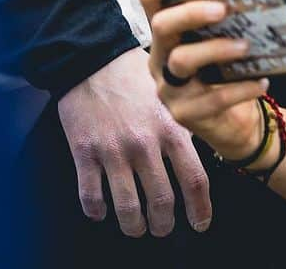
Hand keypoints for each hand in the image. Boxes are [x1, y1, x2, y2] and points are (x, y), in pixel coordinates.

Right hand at [57, 45, 211, 236]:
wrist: (93, 57)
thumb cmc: (135, 73)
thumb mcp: (170, 95)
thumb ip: (183, 124)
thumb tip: (199, 153)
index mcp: (173, 128)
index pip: (195, 179)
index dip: (200, 209)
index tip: (201, 224)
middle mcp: (145, 144)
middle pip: (161, 202)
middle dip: (164, 225)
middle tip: (163, 229)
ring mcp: (114, 151)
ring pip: (127, 208)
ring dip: (134, 226)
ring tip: (137, 228)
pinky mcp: (84, 153)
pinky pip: (91, 198)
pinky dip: (97, 211)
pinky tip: (102, 211)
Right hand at [141, 0, 271, 165]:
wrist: (233, 123)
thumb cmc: (226, 73)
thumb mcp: (220, 44)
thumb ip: (224, 25)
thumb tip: (250, 0)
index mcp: (168, 36)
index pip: (151, 2)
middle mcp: (160, 59)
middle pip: (162, 26)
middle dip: (191, 13)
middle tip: (223, 9)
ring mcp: (169, 88)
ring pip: (182, 60)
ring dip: (217, 49)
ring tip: (246, 46)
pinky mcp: (184, 114)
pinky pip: (212, 99)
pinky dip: (240, 88)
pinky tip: (261, 82)